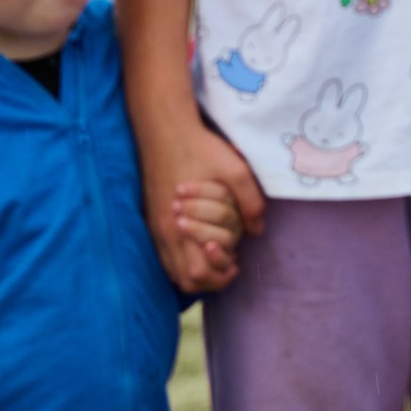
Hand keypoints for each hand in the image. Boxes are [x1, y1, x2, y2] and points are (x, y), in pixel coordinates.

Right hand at [137, 105, 265, 295]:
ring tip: (216, 255)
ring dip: (196, 270)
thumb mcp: (234, 169)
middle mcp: (165, 233)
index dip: (219, 274)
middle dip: (209, 278)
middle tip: (229, 263)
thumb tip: (258, 230)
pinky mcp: (152, 221)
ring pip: (173, 270)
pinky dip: (183, 259)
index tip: (236, 264)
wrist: (166, 132)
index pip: (197, 272)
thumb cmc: (201, 150)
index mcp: (182, 225)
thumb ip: (249, 201)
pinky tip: (199, 244)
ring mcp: (155, 229)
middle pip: (184, 279)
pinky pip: (165, 255)